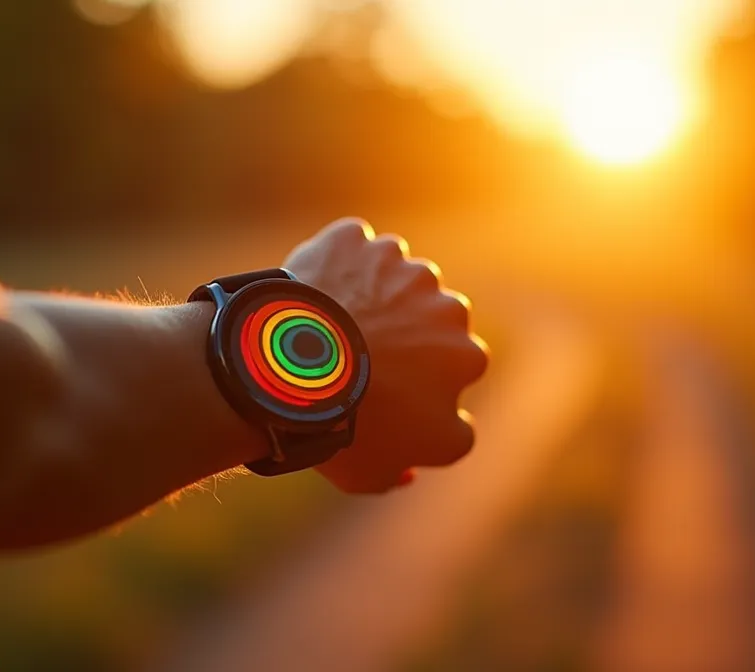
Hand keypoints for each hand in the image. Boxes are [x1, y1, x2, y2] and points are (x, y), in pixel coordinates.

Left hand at [285, 218, 488, 493]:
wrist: (288, 371)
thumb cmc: (339, 430)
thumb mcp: (376, 476)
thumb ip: (402, 470)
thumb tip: (406, 469)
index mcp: (466, 361)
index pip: (458, 374)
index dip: (424, 386)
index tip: (391, 398)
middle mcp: (449, 310)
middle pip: (436, 319)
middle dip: (409, 334)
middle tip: (361, 359)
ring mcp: (403, 268)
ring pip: (396, 277)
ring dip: (375, 294)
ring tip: (331, 324)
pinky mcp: (356, 242)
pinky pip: (348, 246)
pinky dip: (333, 261)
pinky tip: (308, 292)